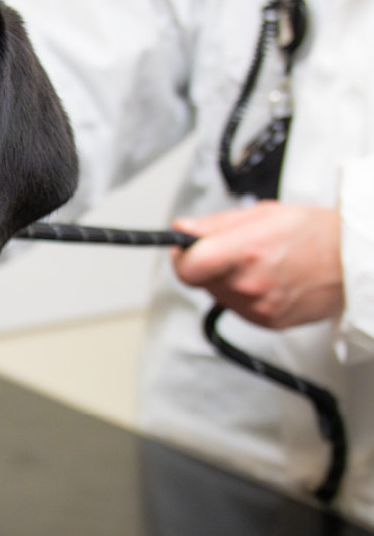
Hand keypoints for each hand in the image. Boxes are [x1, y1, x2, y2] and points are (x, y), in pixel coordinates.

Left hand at [171, 201, 343, 329]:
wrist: (354, 262)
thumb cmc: (315, 233)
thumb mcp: (263, 213)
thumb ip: (215, 224)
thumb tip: (183, 229)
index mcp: (246, 252)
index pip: (187, 268)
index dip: (181, 256)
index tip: (185, 247)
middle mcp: (250, 285)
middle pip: (200, 280)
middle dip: (207, 263)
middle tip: (232, 248)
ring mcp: (258, 307)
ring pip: (217, 294)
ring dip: (225, 279)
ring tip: (256, 262)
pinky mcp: (266, 322)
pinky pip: (237, 307)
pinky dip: (242, 294)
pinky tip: (266, 279)